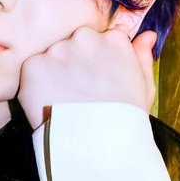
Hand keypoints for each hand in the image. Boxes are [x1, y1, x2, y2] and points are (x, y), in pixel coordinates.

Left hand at [18, 27, 156, 129]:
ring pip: (51, 56)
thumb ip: (142, 57)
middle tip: (77, 91)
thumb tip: (147, 35)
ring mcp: (56, 51)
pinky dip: (36, 85)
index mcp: (113, 39)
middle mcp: (84, 37)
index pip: (99, 39)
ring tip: (64, 100)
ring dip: (53, 72)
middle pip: (73, 43)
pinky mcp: (33, 66)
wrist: (98, 145)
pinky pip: (32, 71)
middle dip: (73, 62)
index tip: (96, 79)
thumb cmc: (126, 119)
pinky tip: (49, 103)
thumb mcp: (143, 87)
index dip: (95, 60)